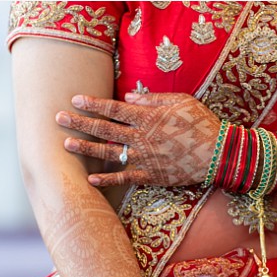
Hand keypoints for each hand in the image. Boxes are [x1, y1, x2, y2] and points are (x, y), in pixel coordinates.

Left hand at [56, 91, 220, 188]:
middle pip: (104, 129)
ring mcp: (143, 158)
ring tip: (66, 144)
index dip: (93, 103)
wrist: (218, 154)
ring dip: (86, 148)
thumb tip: (128, 97)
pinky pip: (123, 178)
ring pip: (108, 153)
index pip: (114, 109)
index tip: (75, 99)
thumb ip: (152, 99)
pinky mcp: (149, 176)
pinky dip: (106, 179)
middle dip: (80, 123)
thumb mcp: (181, 102)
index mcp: (148, 117)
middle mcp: (141, 138)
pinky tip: (89, 179)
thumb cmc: (201, 123)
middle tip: (58, 119)